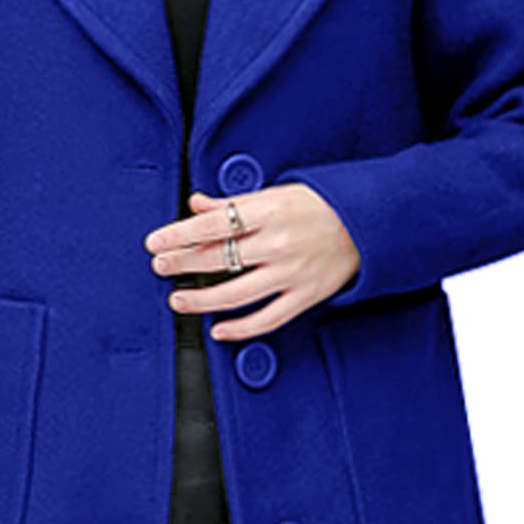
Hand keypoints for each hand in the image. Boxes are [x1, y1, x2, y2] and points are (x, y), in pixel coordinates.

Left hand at [144, 182, 361, 338]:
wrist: (367, 223)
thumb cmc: (320, 206)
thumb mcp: (276, 194)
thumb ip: (234, 204)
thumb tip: (196, 205)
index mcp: (269, 212)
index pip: (212, 225)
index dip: (179, 235)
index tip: (156, 242)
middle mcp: (278, 244)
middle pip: (218, 259)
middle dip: (182, 264)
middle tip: (160, 267)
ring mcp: (291, 274)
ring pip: (236, 294)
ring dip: (201, 300)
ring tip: (178, 300)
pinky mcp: (305, 296)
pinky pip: (267, 319)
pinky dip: (240, 328)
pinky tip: (218, 330)